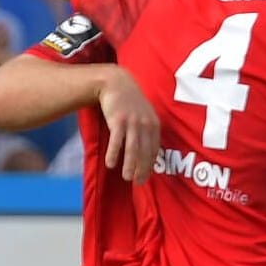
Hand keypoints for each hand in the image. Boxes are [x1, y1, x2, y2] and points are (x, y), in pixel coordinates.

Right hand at [98, 67, 159, 183]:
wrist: (116, 82)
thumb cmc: (130, 102)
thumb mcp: (144, 114)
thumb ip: (148, 130)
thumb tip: (148, 151)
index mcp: (154, 125)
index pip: (154, 150)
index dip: (150, 165)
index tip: (146, 177)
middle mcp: (146, 124)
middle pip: (145, 152)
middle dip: (142, 169)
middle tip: (138, 183)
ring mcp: (132, 122)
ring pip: (132, 148)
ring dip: (130, 165)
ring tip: (127, 178)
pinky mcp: (118, 120)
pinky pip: (117, 140)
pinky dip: (114, 153)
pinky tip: (111, 164)